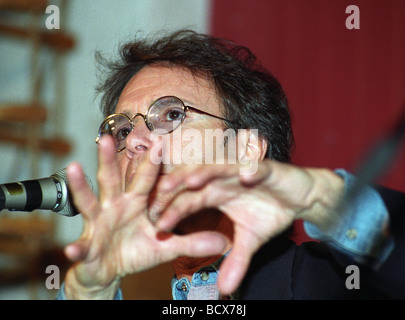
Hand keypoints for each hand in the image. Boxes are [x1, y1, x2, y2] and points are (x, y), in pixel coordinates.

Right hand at [63, 136, 226, 298]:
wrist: (108, 269)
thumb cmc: (136, 250)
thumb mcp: (166, 246)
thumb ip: (192, 242)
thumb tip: (224, 242)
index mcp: (135, 202)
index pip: (144, 177)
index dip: (151, 160)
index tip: (158, 139)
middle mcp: (114, 207)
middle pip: (111, 179)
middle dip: (109, 158)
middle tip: (108, 137)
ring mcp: (98, 223)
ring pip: (88, 201)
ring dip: (81, 186)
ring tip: (75, 168)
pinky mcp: (87, 246)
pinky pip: (83, 246)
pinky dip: (78, 248)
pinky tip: (73, 248)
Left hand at [156, 160, 343, 295]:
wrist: (299, 197)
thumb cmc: (270, 211)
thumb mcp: (250, 240)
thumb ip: (236, 260)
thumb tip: (224, 290)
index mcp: (216, 194)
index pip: (189, 201)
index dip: (174, 211)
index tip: (158, 226)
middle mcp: (224, 180)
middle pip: (197, 180)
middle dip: (179, 185)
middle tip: (160, 194)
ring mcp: (243, 171)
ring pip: (220, 168)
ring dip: (206, 173)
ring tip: (191, 181)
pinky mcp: (265, 168)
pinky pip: (256, 167)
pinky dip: (251, 170)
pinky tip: (246, 176)